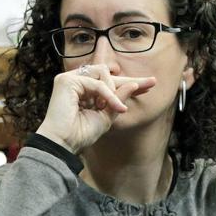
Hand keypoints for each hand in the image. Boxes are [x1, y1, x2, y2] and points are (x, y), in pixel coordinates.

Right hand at [36, 64, 155, 152]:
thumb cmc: (81, 133)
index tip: (149, 85)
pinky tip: (117, 107)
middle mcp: (77, 82)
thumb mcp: (107, 116)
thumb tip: (133, 84)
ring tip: (116, 107)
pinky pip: (97, 83)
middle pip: (107, 72)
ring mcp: (71, 79)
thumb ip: (118, 100)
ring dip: (113, 91)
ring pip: (103, 73)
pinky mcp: (66, 81)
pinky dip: (109, 95)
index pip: (109, 82)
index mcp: (85, 90)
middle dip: (130, 80)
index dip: (128, 83)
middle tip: (151, 83)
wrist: (64, 143)